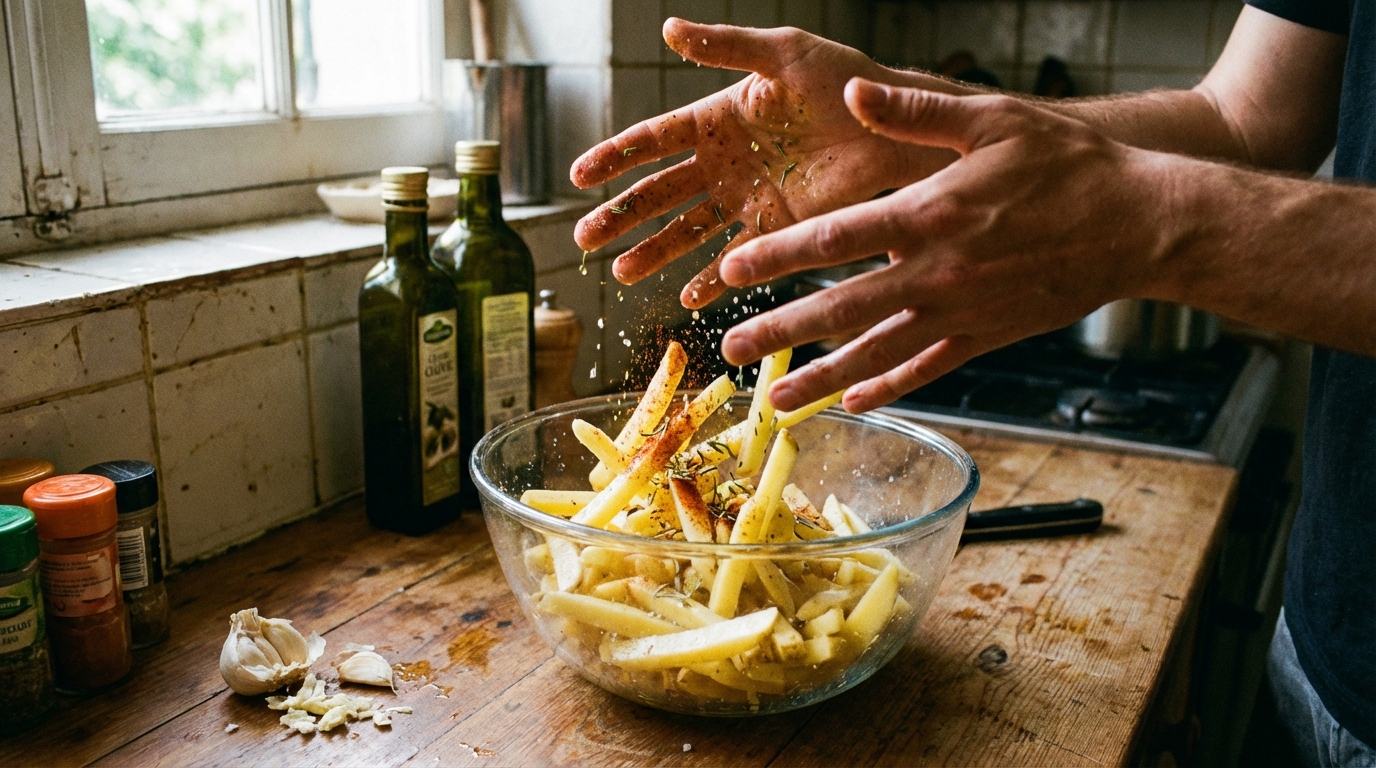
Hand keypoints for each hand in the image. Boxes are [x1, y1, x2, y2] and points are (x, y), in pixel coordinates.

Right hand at [570, 19, 956, 308]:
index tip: (578, 176)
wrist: (890, 126)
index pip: (651, 142)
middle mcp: (722, 162)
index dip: (614, 158)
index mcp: (714, 118)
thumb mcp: (779, 53)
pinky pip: (736, 258)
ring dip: (654, 253)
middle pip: (658, 193)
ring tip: (621, 275)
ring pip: (686, 230)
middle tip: (584, 239)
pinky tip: (686, 298)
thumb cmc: (840, 79)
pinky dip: (712, 281)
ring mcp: (745, 198)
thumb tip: (668, 27)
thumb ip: (725, 46)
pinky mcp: (776, 228)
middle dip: (620, 217)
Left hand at [720, 79, 1180, 412]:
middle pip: (842, 307)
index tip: (730, 271)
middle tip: (730, 351)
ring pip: (876, 352)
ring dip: (821, 377)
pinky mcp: (987, 336)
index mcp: (930, 213)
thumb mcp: (995, 120)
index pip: (834, 238)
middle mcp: (937, 272)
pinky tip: (855, 401)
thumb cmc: (1069, 164)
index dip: (777, 256)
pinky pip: (928, 369)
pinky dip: (889, 386)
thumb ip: (917, 113)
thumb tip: (854, 92)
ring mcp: (961, 312)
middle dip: (780, 331)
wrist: (1140, 223)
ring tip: (774, 398)